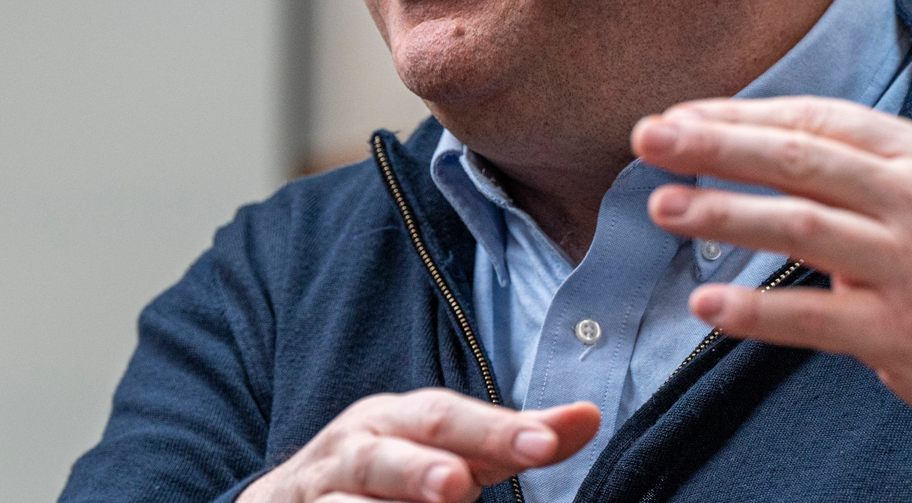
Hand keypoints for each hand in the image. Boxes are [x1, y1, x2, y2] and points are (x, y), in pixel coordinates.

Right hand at [238, 388, 598, 502]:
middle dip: (421, 468)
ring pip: (345, 502)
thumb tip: (589, 416)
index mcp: (394, 422)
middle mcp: (354, 449)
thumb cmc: (385, 475)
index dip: (493, 428)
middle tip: (457, 484)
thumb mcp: (444, 450)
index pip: (445, 417)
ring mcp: (322, 494)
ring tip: (435, 502)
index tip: (545, 443)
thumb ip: (506, 440)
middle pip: (387, 454)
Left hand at [631, 97, 911, 486]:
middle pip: (797, 159)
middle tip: (648, 137)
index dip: (740, 116)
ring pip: (800, 226)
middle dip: (715, 144)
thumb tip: (782, 149)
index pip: (814, 121)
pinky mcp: (905, 333)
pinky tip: (708, 304)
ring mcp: (911, 266)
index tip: (680, 115)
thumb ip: (874, 169)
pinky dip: (757, 311)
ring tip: (663, 207)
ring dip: (723, 214)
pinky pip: (815, 317)